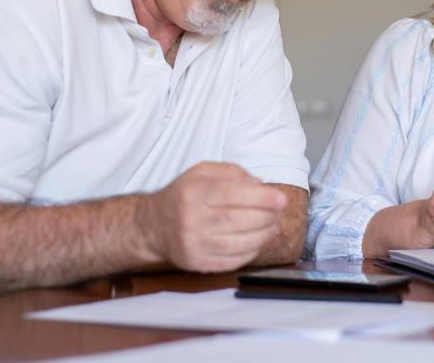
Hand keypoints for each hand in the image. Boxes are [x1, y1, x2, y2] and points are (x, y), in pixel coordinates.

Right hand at [137, 162, 286, 271]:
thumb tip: (259, 185)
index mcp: (193, 192)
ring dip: (263, 235)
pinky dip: (251, 252)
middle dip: (266, 216)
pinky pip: (232, 261)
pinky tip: (258, 241)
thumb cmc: (183, 195)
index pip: (231, 194)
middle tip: (278, 211)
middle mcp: (191, 219)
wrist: (152, 225)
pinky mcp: (196, 262)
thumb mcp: (201, 172)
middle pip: (238, 220)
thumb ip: (231, 172)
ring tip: (272, 226)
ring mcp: (193, 243)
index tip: (281, 199)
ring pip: (238, 243)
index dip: (260, 198)